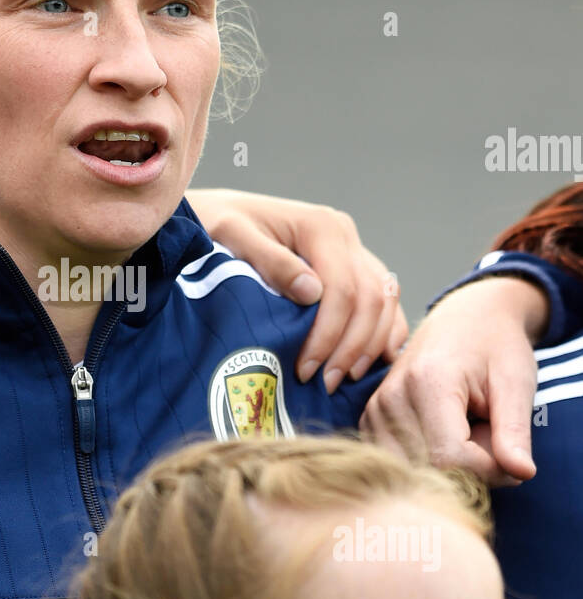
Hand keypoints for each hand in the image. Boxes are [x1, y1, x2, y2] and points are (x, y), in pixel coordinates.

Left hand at [185, 187, 407, 390]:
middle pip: (371, 298)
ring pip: (385, 299)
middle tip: (328, 383)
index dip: (330, 334)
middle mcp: (344, 235)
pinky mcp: (350, 266)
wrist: (213, 215)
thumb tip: (312, 293)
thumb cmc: (215, 225)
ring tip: (347, 377)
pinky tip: (373, 359)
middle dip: (352, 347)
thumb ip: (271, 261)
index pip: (343, 289)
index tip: (306, 369)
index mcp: (320, 226)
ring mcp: (351, 249)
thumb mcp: (231, 235)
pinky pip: (384, 298)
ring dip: (372, 342)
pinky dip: (385, 329)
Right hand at [359, 276, 547, 486]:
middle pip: (430, 469)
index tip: (512, 456)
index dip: (489, 470)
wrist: (465, 317)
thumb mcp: (516, 382)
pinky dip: (428, 462)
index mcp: (427, 382)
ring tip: (467, 432)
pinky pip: (401, 464)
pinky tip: (445, 435)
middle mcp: (390, 398)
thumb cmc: (495, 346)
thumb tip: (521, 474)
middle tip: (489, 435)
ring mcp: (373, 411)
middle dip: (470, 468)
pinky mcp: (368, 421)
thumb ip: (515, 431)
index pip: (451, 459)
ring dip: (448, 467)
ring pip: (413, 471)